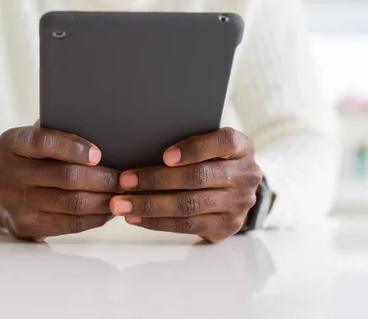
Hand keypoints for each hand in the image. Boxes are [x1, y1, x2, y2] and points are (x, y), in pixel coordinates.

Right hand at [0, 123, 120, 240]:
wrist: (5, 192)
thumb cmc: (35, 158)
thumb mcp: (39, 139)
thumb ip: (62, 134)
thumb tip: (108, 133)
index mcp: (11, 143)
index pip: (41, 142)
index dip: (72, 147)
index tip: (99, 154)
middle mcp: (6, 172)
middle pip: (64, 177)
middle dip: (102, 178)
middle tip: (126, 178)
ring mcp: (13, 202)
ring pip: (71, 203)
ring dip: (104, 199)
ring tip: (123, 194)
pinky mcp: (25, 226)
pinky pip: (69, 224)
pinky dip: (95, 217)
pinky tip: (109, 210)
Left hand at [109, 128, 262, 242]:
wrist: (236, 189)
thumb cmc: (211, 158)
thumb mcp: (210, 144)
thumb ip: (188, 141)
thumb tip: (138, 142)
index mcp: (242, 147)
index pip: (223, 142)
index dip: (194, 149)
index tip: (165, 156)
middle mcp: (246, 175)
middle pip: (197, 178)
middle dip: (156, 180)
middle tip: (124, 181)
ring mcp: (238, 204)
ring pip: (188, 206)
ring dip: (150, 205)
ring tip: (122, 204)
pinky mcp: (226, 226)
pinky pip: (187, 225)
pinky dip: (157, 222)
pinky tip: (135, 218)